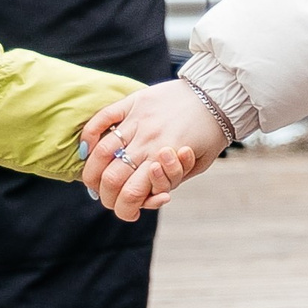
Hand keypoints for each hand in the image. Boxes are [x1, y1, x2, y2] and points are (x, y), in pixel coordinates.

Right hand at [81, 80, 228, 221]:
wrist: (219, 95)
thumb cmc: (212, 133)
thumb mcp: (202, 164)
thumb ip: (174, 179)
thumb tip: (151, 196)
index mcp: (166, 158)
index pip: (133, 193)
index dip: (125, 210)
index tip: (129, 212)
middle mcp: (148, 140)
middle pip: (111, 177)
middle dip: (107, 196)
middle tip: (109, 200)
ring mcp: (138, 120)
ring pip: (101, 151)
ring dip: (92, 172)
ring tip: (94, 181)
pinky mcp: (133, 102)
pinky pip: (102, 118)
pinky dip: (89, 135)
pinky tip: (88, 149)